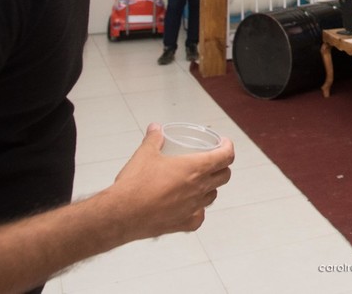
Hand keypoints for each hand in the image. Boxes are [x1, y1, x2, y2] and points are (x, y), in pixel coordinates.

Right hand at [105, 124, 233, 241]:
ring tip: (200, 181)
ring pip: (213, 196)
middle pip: (224, 176)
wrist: (122, 214)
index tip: (223, 143)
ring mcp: (194, 208)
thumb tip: (156, 128)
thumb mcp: (145, 154)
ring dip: (210, 187)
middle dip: (222, 166)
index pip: (226, 157)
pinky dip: (197, 209)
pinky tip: (189, 206)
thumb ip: (153, 139)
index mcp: (195, 169)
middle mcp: (199, 189)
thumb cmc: (136, 184)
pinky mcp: (184, 224)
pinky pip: (199, 216)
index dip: (228, 147)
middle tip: (213, 160)